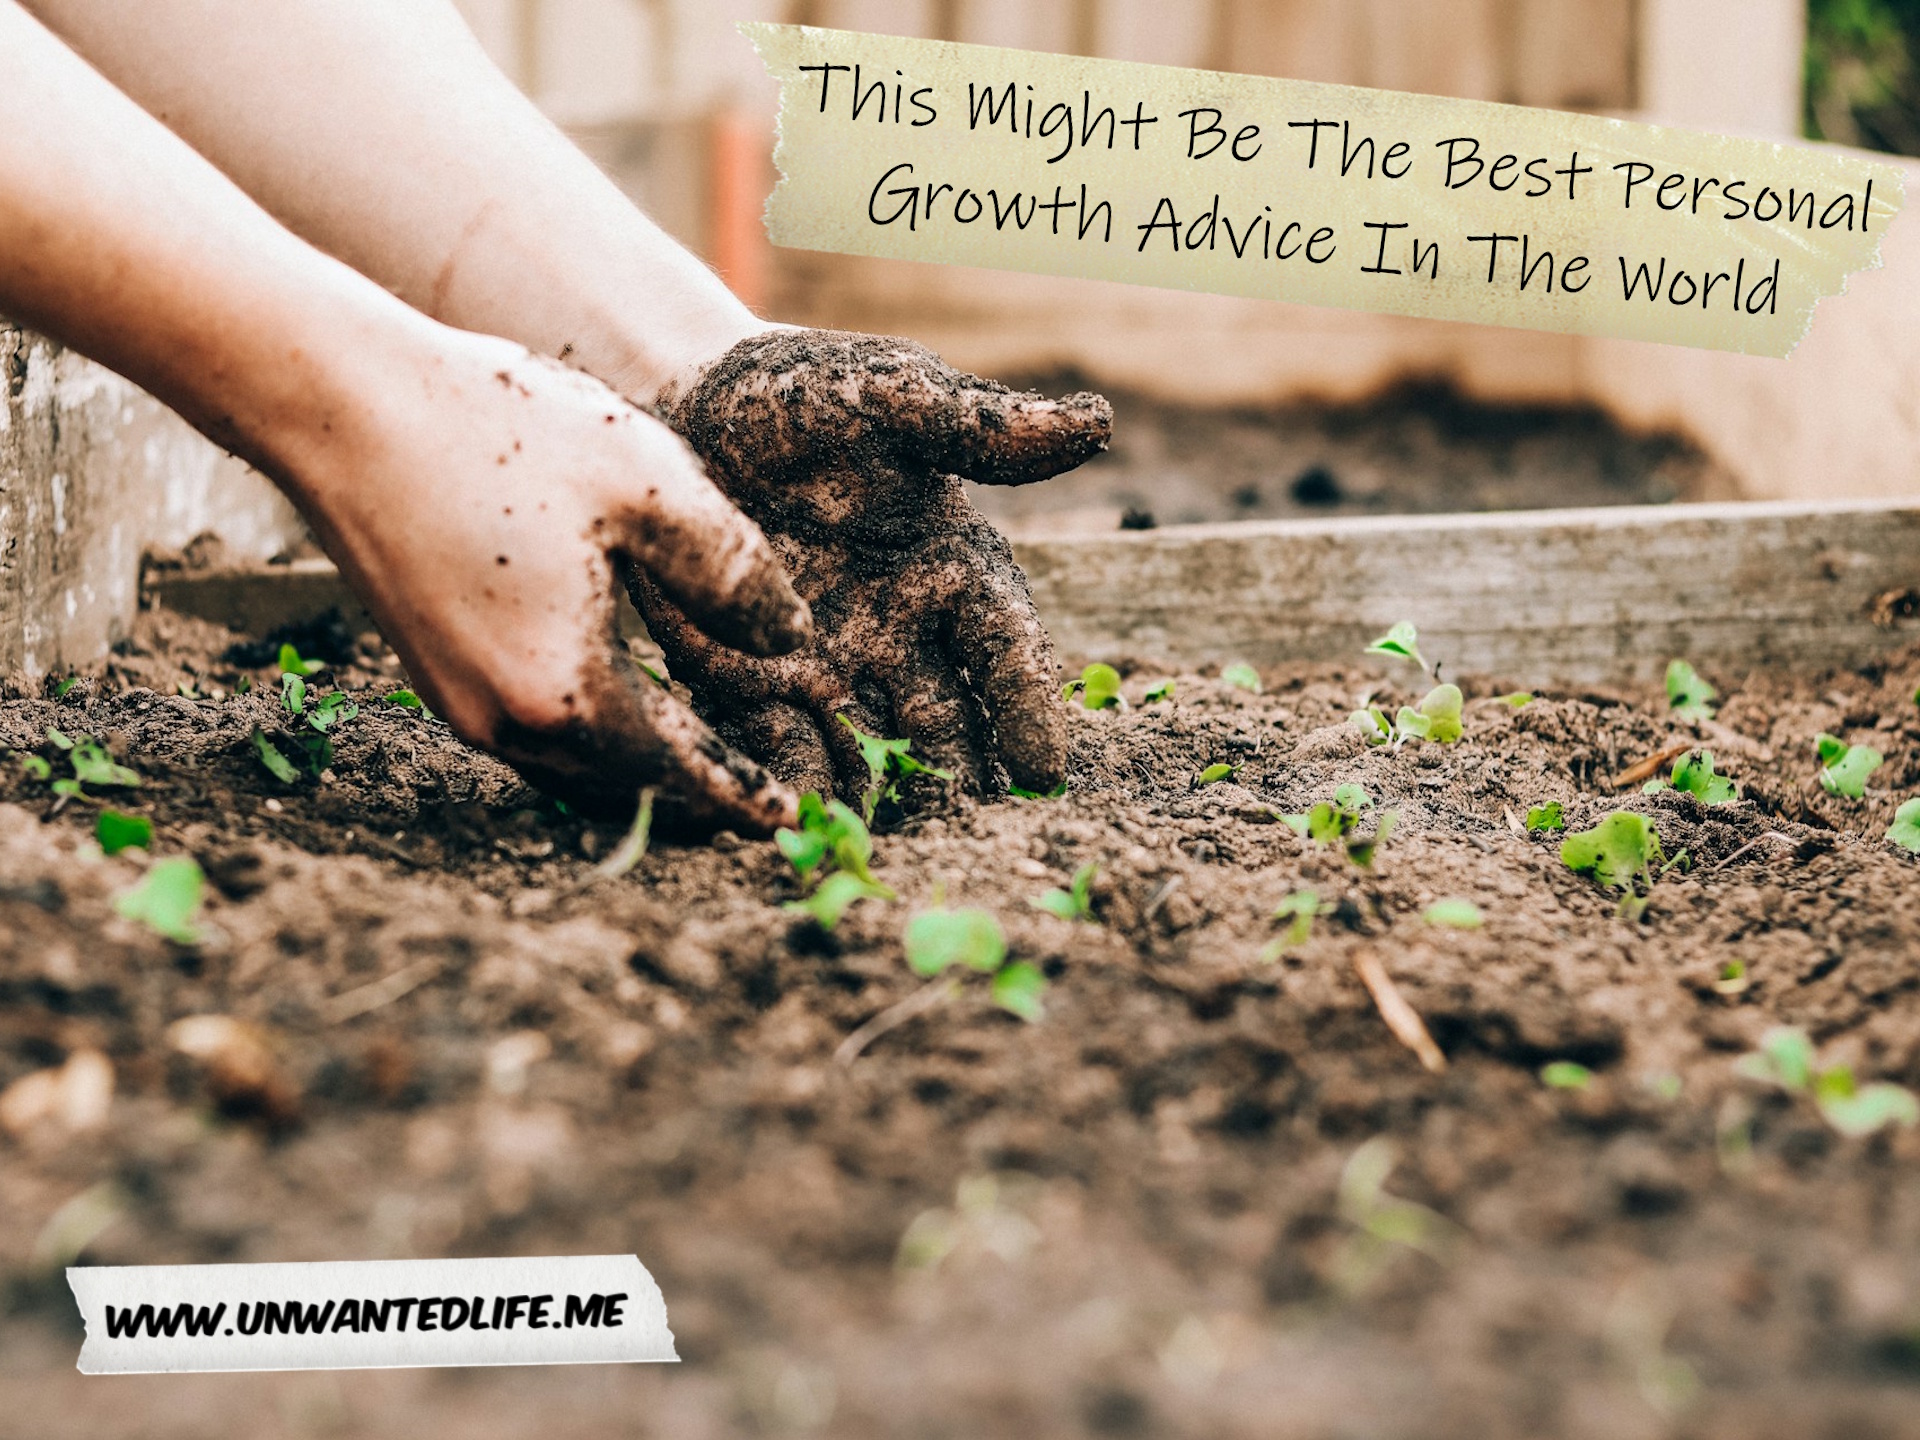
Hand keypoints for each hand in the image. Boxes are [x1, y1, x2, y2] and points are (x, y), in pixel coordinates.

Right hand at [292, 330, 810, 832]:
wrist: (340, 406)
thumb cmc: (498, 432)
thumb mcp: (649, 485)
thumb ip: (733, 573)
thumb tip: (791, 640)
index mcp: (567, 690)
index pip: (679, 772)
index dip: (741, 795)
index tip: (790, 821)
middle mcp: (505, 721)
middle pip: (625, 787)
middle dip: (695, 798)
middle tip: (757, 803)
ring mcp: (458, 702)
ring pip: (574, 769)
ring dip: (641, 773)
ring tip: (702, 765)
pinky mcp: (433, 672)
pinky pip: (533, 735)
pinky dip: (592, 739)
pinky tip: (622, 707)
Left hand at [627, 329, 1111, 802]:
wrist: (684, 402)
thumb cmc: (803, 393)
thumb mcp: (890, 395)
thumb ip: (977, 425)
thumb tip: (1097, 423)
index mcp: (951, 569)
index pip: (1004, 648)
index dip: (1026, 706)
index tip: (1042, 769)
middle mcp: (900, 632)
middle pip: (945, 722)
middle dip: (959, 781)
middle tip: (972, 839)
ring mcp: (827, 665)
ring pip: (869, 750)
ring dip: (882, 801)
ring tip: (888, 852)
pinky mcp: (749, 682)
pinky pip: (778, 745)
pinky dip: (792, 785)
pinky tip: (798, 826)